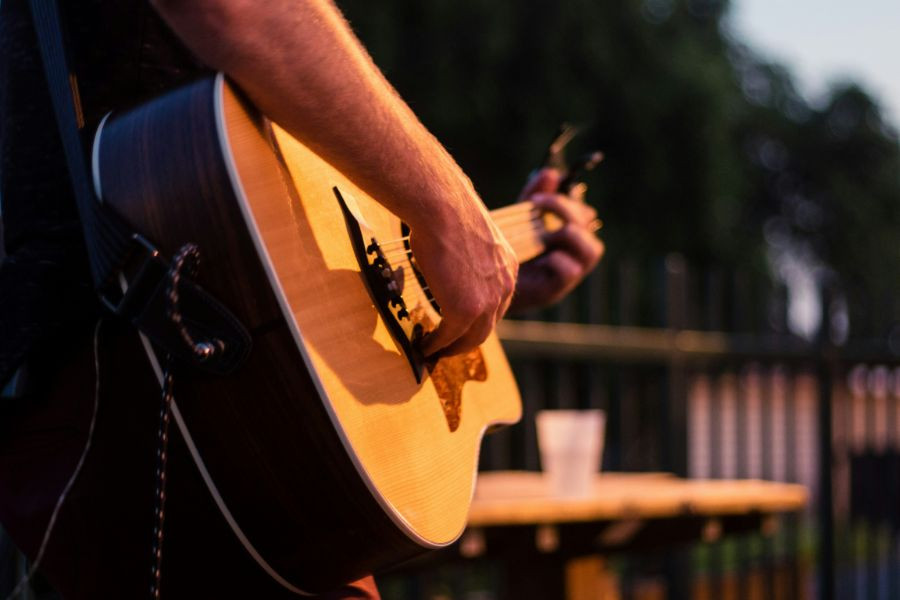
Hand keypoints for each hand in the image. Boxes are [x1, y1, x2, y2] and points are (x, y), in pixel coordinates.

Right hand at [410, 179, 518, 357]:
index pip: (496, 303)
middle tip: (447, 347)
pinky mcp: (466, 310)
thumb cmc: (445, 210)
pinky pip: (450, 337)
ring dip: (452, 349)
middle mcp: (505, 287)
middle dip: (466, 341)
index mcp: (507, 267)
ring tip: (434, 353)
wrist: (441, 206)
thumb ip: (466, 255)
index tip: (461, 325)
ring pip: (473, 338)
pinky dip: (436, 345)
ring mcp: (487, 301)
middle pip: (488, 326)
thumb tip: (446, 257)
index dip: (478, 318)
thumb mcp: (467, 236)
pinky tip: (424, 347)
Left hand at [509, 168, 604, 311]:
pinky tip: (537, 259)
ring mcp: (570, 271)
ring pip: (592, 249)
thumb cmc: (506, 249)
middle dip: (564, 208)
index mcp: (569, 231)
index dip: (566, 199)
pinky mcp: (557, 289)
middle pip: (589, 223)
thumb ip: (534, 195)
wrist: (484, 284)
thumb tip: (551, 172)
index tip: (538, 196)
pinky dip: (555, 261)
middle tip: (537, 203)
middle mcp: (574, 251)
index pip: (584, 211)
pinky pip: (571, 271)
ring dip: (567, 234)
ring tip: (543, 233)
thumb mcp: (518, 217)